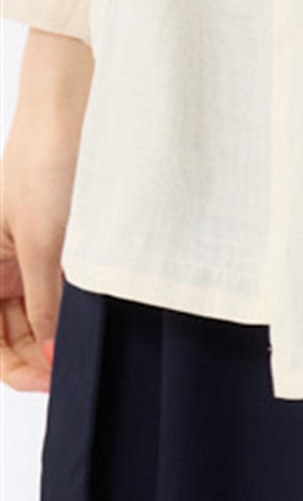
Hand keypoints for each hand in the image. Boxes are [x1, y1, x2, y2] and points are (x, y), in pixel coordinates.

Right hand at [1, 28, 92, 393]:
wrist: (78, 120)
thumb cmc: (46, 167)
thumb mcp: (43, 244)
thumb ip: (44, 305)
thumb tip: (50, 357)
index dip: (17, 367)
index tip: (51, 380)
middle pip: (13, 340)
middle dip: (40, 361)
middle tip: (75, 372)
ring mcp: (27, 265)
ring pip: (38, 328)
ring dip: (59, 344)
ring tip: (85, 352)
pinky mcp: (56, 258)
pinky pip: (59, 305)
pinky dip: (73, 323)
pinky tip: (90, 331)